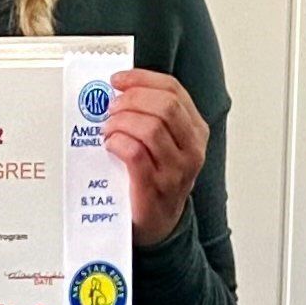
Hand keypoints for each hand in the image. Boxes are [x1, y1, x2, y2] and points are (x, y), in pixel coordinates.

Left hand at [100, 68, 208, 246]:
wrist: (158, 225)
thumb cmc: (158, 181)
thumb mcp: (167, 145)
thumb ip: (153, 116)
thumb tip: (120, 89)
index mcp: (196, 132)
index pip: (174, 91)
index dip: (142, 79)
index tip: (118, 80)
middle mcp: (192, 150)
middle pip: (165, 106)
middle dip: (131, 100)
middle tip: (111, 108)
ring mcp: (176, 171)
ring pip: (150, 128)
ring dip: (121, 122)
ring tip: (109, 129)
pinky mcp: (155, 187)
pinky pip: (135, 153)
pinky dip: (118, 142)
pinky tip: (110, 145)